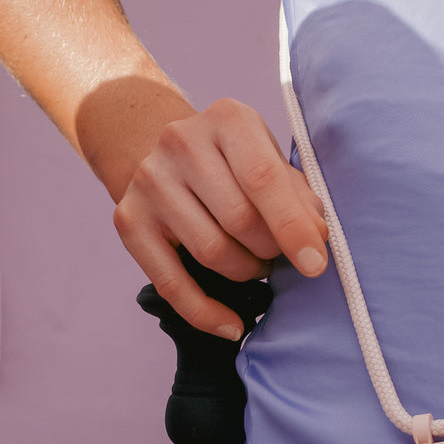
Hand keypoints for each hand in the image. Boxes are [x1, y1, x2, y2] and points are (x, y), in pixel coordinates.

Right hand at [113, 99, 327, 337]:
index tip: (316, 264)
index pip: (263, 179)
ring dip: (245, 271)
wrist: (161, 154)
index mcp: (227, 119)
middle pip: (238, 219)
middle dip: (270, 250)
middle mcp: (181, 142)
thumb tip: (315, 238)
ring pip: (211, 252)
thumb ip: (297, 195)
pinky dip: (206, 312)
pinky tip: (232, 325)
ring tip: (255, 265)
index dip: (292, 226)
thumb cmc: (232, 164)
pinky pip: (171, 283)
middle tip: (278, 255)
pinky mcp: (128, 219)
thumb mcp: (269, 160)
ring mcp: (149, 181)